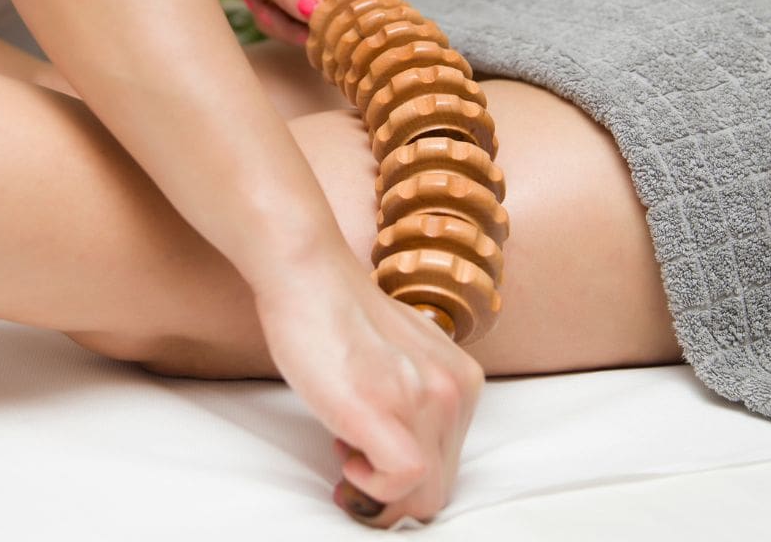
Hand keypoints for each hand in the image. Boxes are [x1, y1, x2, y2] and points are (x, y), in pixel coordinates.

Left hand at [222, 0, 356, 44]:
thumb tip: (316, 14)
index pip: (348, 11)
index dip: (322, 30)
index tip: (286, 22)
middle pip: (329, 28)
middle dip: (288, 28)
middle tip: (259, 6)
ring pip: (314, 32)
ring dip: (280, 25)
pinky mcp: (326, 1)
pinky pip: (307, 27)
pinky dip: (282, 22)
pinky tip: (268, 2)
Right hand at [251, 251, 483, 526]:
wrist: (310, 277)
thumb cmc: (337, 315)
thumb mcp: (396, 361)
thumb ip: (409, 399)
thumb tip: (393, 453)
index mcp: (460, 379)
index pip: (447, 462)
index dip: (406, 477)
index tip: (369, 465)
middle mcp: (455, 391)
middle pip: (439, 486)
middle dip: (393, 493)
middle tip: (350, 467)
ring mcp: (427, 401)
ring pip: (424, 494)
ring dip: (379, 485)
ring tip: (345, 446)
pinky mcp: (391, 412)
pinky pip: (402, 482)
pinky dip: (371, 484)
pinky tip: (345, 451)